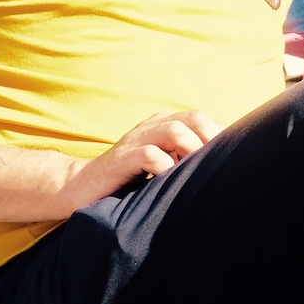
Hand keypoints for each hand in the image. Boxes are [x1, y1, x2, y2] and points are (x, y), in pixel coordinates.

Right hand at [59, 109, 222, 214]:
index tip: (222, 160)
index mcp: (164, 123)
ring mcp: (136, 140)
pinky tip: (167, 180)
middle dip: (209, 140)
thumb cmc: (128, 177)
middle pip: (194, 118)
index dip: (217, 136)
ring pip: (175, 131)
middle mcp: (151, 126)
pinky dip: (165, 167)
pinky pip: (150, 155)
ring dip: (190, 152)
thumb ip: (184, 156)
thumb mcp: (161, 162)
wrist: (81, 186)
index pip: (202, 118)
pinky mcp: (122, 159)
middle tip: (209, 166)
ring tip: (190, 172)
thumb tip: (221, 163)